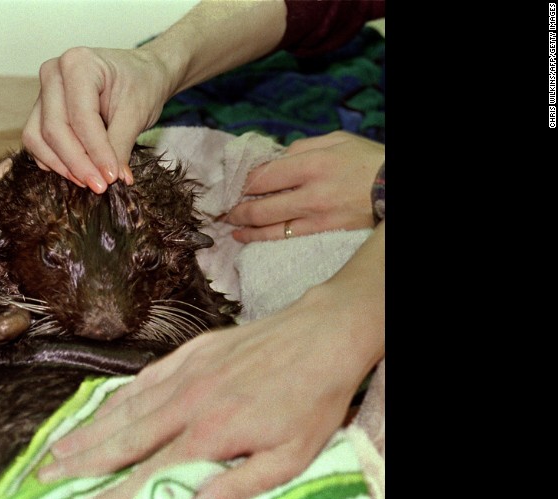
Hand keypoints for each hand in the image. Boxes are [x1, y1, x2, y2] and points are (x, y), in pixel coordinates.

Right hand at [21, 47, 173, 192]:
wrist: (140, 74)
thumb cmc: (141, 84)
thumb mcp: (137, 113)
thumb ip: (120, 145)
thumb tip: (110, 178)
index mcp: (78, 63)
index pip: (81, 117)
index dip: (95, 151)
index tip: (111, 177)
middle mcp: (53, 73)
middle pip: (54, 129)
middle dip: (77, 163)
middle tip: (100, 186)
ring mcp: (42, 92)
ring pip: (38, 138)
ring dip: (61, 165)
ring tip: (89, 182)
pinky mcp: (40, 111)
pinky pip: (36, 142)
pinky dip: (53, 161)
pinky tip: (76, 173)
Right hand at [36, 263, 382, 498]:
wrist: (321, 335)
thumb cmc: (310, 400)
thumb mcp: (290, 456)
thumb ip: (239, 486)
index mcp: (209, 433)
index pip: (149, 472)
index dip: (113, 494)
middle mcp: (187, 402)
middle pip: (123, 438)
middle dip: (81, 461)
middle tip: (45, 475)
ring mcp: (184, 373)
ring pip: (125, 407)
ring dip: (89, 430)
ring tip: (58, 448)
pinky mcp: (189, 352)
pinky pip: (143, 378)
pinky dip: (116, 396)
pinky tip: (100, 407)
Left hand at [224, 131, 383, 242]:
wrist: (395, 189)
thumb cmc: (366, 160)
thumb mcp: (336, 140)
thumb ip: (301, 147)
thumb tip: (274, 158)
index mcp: (312, 163)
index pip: (263, 175)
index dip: (241, 181)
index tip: (231, 184)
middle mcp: (310, 192)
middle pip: (259, 204)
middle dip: (235, 207)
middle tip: (222, 208)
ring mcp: (316, 216)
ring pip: (267, 225)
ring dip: (243, 226)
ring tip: (230, 224)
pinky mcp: (323, 232)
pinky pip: (283, 238)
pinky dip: (260, 238)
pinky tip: (246, 237)